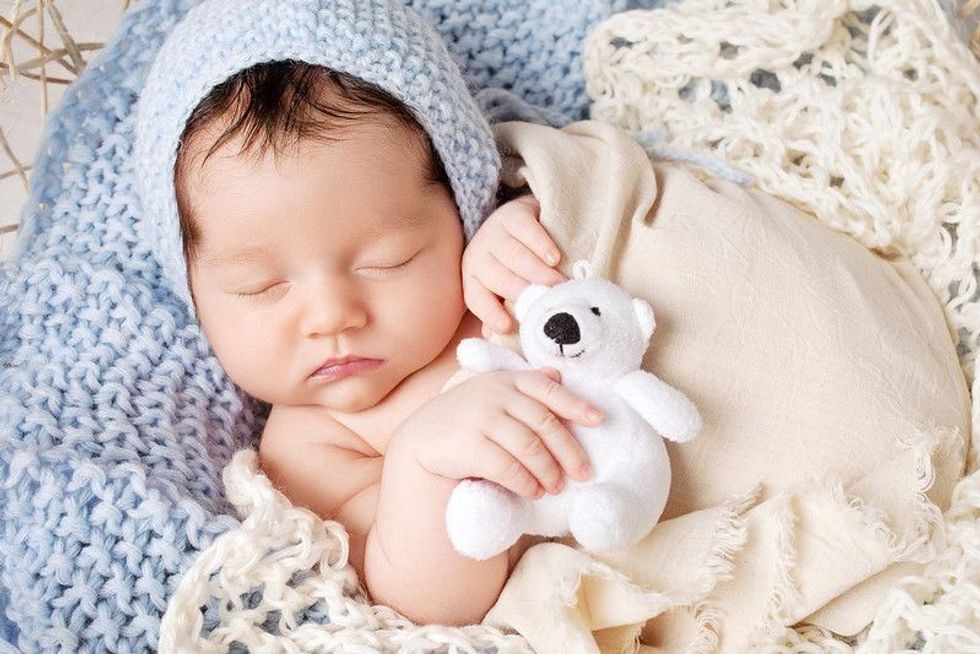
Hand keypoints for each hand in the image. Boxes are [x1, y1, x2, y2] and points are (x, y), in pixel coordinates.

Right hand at [397, 368, 600, 499]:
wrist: (423, 437)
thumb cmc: (468, 416)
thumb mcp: (494, 392)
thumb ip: (525, 386)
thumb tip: (559, 374)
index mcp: (507, 380)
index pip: (547, 389)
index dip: (575, 404)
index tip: (598, 420)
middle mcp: (495, 395)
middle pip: (544, 423)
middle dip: (568, 450)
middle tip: (583, 473)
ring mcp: (481, 419)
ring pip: (529, 447)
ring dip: (549, 471)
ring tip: (557, 487)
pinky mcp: (469, 446)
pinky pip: (507, 467)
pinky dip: (526, 482)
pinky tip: (534, 491)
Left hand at [462, 194, 565, 335]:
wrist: (523, 221)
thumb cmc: (515, 265)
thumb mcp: (504, 289)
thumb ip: (503, 312)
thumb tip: (496, 339)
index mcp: (474, 279)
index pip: (477, 299)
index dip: (490, 313)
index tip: (507, 327)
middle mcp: (479, 256)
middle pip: (499, 278)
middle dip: (523, 292)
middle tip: (547, 303)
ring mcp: (494, 233)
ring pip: (514, 256)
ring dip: (538, 272)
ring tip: (559, 284)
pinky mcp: (512, 214)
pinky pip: (525, 230)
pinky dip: (541, 244)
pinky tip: (554, 258)